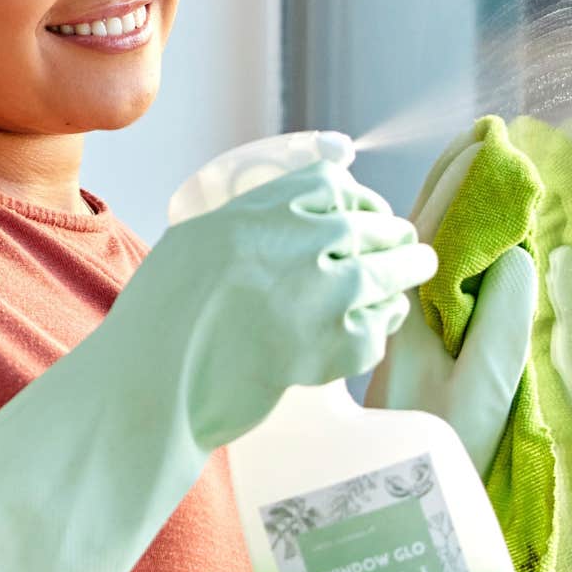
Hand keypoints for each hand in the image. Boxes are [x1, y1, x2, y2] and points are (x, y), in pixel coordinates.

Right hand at [144, 159, 437, 446]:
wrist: (154, 385)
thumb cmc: (164, 321)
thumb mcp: (198, 241)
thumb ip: (251, 222)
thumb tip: (303, 213)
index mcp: (259, 210)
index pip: (335, 185)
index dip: (358, 199)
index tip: (365, 211)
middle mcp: (297, 240)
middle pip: (373, 223)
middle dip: (392, 234)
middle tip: (405, 242)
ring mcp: (323, 292)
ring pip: (391, 269)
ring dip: (408, 269)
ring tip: (418, 267)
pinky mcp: (335, 345)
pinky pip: (378, 328)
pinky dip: (379, 326)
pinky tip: (374, 326)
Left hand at [367, 135, 535, 470]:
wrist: (394, 517)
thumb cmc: (443, 456)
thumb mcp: (482, 391)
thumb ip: (502, 321)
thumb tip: (513, 257)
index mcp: (411, 315)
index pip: (435, 230)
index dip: (461, 185)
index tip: (486, 142)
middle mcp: (399, 317)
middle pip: (422, 235)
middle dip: (454, 189)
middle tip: (486, 144)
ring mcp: (403, 336)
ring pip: (422, 261)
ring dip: (452, 218)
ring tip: (480, 179)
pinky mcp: (412, 358)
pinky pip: (429, 289)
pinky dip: (453, 257)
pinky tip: (472, 251)